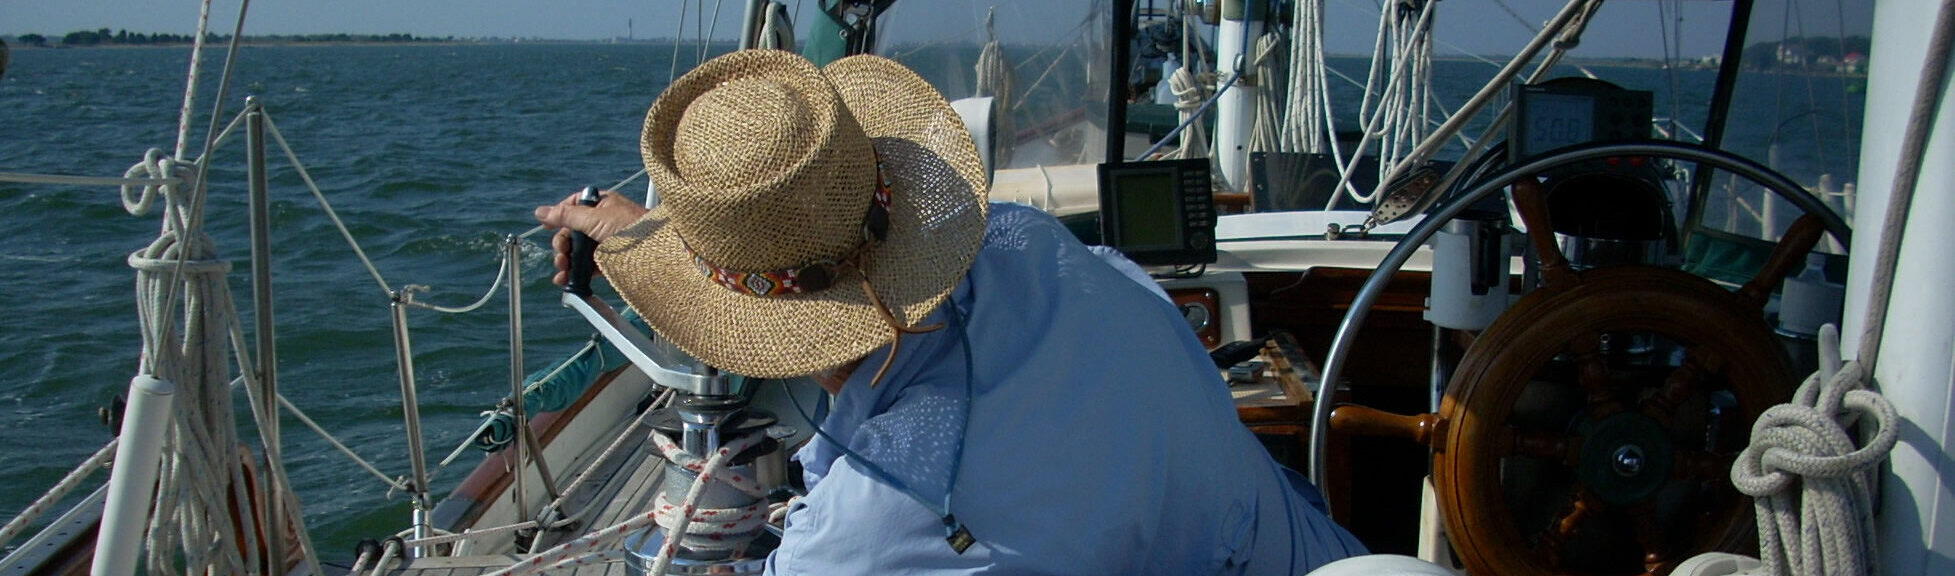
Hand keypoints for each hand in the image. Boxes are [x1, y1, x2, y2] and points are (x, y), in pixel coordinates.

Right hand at [534, 189, 648, 285]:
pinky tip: (567, 281)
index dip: (560, 215)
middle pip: (574, 232)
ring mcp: (608, 242)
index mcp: (603, 204)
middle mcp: (605, 221)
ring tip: (562, 270)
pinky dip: (577, 273)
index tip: (546, 226)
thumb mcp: (594, 218)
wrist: (658, 253)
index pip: (574, 205)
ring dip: (567, 261)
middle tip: (561, 255)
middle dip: (563, 245)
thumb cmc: (631, 228)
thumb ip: (566, 216)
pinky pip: (589, 267)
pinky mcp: (612, 262)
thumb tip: (540, 211)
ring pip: (580, 251)